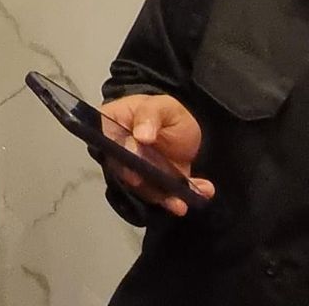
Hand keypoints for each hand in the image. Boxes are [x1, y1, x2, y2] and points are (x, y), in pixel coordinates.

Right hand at [99, 94, 215, 216]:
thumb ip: (149, 116)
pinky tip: (202, 191)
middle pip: (125, 171)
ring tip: (184, 202)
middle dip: (146, 184)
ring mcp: (137, 172)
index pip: (106, 144)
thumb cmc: (165, 111)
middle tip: (167, 188)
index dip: (119, 157)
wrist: (184, 126)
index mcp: (110, 127)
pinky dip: (185, 195)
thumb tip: (141, 135)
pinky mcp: (156, 186)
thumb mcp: (160, 106)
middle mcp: (119, 153)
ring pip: (145, 189)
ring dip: (166, 197)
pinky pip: (166, 195)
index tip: (136, 166)